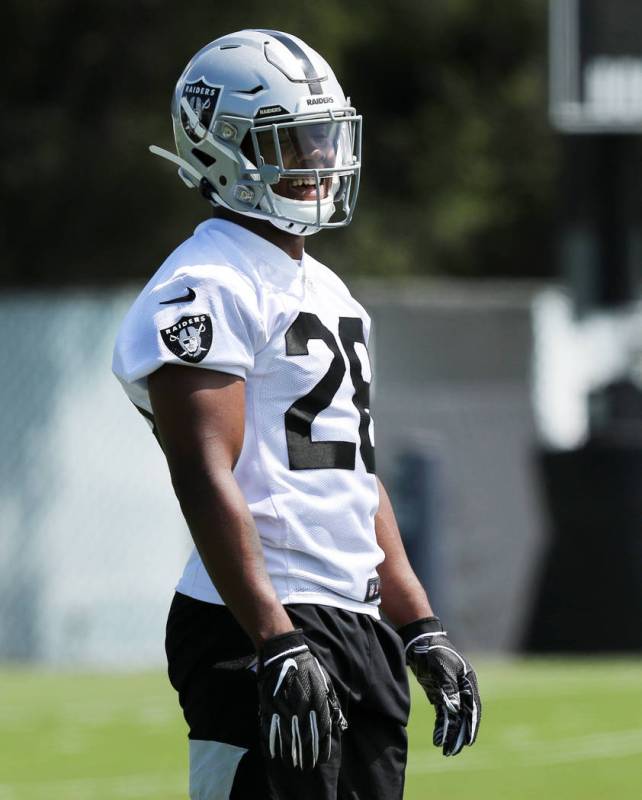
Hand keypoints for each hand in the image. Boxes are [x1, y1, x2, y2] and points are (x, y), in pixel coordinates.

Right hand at [257, 630, 346, 769]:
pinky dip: (272, 744)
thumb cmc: (308, 668)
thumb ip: (332, 705)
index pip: (322, 734)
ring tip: (292, 764)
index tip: (320, 759)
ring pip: (288, 738)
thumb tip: (340, 724)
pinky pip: (271, 730)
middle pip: (305, 740)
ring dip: (290, 754)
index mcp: (318, 704)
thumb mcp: (325, 684)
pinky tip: (274, 754)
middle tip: (306, 766)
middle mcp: (302, 710)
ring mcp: (286, 709)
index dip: (321, 749)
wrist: (284, 653)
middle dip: (306, 756)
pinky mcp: (270, 707)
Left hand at [398, 617, 480, 756]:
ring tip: (446, 751)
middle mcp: (462, 688)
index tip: (470, 741)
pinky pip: (442, 713)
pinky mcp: (439, 693)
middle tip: (454, 751)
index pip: (473, 707)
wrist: (420, 640)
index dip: (472, 725)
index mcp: (468, 681)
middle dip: (460, 734)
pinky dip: (441, 725)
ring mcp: (450, 691)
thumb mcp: (442, 668)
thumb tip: (454, 710)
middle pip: (464, 715)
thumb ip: (448, 689)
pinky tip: (438, 738)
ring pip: (453, 717)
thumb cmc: (434, 650)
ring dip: (450, 733)